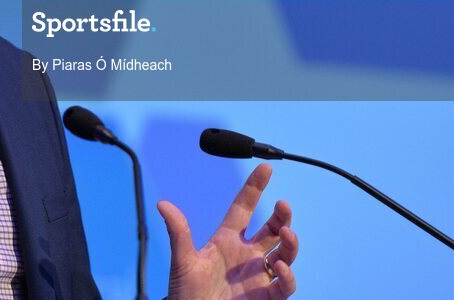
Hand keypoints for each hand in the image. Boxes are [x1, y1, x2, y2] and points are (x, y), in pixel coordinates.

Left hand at [159, 163, 297, 299]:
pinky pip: (284, 285)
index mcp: (226, 240)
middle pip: (272, 229)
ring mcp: (258, 275)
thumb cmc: (186, 294)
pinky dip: (287, 277)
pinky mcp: (266, 298)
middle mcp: (246, 255)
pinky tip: (280, 268)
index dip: (255, 187)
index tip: (266, 167)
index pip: (244, 207)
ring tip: (288, 233)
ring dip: (290, 243)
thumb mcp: (182, 262)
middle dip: (282, 216)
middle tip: (283, 205)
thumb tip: (162, 204)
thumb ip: (178, 233)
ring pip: (284, 253)